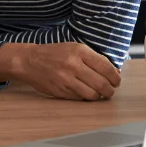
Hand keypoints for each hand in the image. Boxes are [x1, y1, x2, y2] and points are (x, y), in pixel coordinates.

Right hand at [0, 42, 120, 100]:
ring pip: (92, 94)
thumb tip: (114, 73)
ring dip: (98, 96)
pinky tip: (82, 91)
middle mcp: (73, 65)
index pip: (107, 68)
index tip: (116, 81)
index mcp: (80, 51)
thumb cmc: (54, 54)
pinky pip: (79, 98)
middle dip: (110, 90)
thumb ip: (94, 59)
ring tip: (98, 93)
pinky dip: (84, 97)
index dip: (115, 78)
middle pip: (102, 84)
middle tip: (110, 90)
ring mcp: (66, 79)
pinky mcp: (60, 91)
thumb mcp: (74, 48)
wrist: (28, 61)